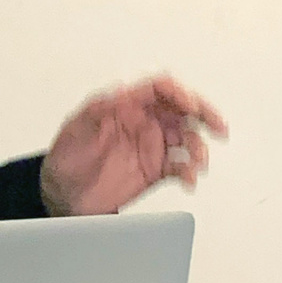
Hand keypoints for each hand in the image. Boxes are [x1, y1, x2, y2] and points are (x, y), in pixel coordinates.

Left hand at [39, 74, 226, 215]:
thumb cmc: (66, 156)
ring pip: (187, 138)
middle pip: (181, 110)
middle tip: (218, 125)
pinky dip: (189, 172)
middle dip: (203, 114)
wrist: (64, 193)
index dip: (177, 92)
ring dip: (198, 147)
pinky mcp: (154, 170)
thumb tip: (118, 91)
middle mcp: (142, 123)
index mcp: (124, 106)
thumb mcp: (76, 128)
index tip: (189, 105)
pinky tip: (188, 178)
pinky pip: (180, 167)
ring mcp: (150, 147)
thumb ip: (98, 109)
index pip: (158, 89)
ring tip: (198, 161)